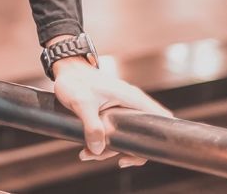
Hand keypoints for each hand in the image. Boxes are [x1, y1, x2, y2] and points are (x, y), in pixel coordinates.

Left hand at [51, 58, 172, 168]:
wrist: (66, 70)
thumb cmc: (75, 81)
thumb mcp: (82, 102)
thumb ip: (91, 125)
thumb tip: (98, 149)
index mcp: (132, 99)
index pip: (161, 119)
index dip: (157, 140)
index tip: (137, 154)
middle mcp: (131, 104)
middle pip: (141, 135)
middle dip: (124, 151)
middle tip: (104, 156)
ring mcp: (122, 109)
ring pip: (125, 136)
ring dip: (108, 149)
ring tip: (86, 153)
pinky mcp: (113, 113)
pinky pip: (114, 133)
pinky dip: (103, 143)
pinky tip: (87, 149)